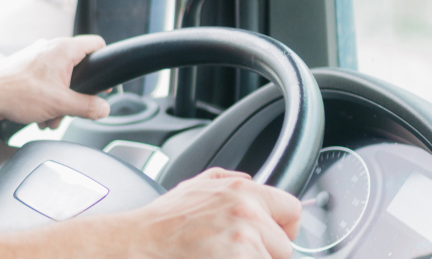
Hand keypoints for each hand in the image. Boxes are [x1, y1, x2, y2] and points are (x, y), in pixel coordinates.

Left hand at [0, 35, 110, 127]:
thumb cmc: (16, 94)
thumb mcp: (61, 104)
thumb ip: (88, 107)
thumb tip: (104, 108)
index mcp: (63, 49)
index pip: (97, 44)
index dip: (105, 62)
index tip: (104, 82)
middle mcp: (50, 48)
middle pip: (79, 68)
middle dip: (76, 94)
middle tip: (71, 109)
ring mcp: (37, 56)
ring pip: (61, 79)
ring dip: (60, 101)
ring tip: (50, 117)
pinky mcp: (26, 67)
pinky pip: (46, 82)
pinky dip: (46, 98)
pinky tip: (39, 115)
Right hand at [118, 168, 301, 258]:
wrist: (140, 243)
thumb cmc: (163, 221)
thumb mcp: (196, 185)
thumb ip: (228, 179)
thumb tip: (249, 181)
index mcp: (242, 190)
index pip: (291, 209)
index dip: (283, 227)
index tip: (274, 236)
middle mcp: (247, 212)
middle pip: (283, 244)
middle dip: (265, 250)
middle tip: (235, 251)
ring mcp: (244, 241)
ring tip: (221, 255)